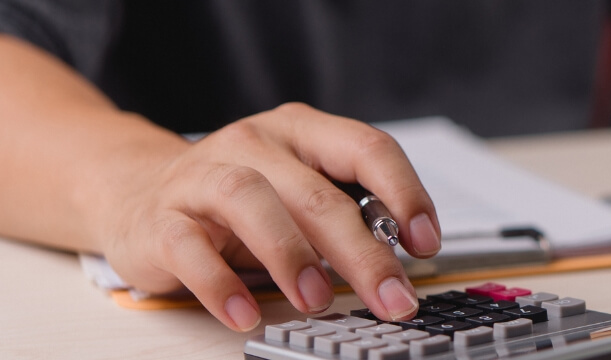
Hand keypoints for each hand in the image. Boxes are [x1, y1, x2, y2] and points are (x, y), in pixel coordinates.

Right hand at [97, 103, 439, 330]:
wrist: (139, 194)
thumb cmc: (240, 200)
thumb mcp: (299, 192)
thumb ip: (345, 213)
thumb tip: (399, 264)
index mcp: (302, 132)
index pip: (367, 148)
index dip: (404, 194)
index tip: (425, 244)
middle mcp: (254, 143)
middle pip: (317, 192)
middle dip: (363, 252)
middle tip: (392, 298)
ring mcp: (202, 176)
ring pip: (251, 202)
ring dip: (292, 256)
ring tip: (317, 300)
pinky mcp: (162, 218)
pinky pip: (191, 249)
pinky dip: (221, 285)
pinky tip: (246, 314)